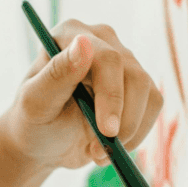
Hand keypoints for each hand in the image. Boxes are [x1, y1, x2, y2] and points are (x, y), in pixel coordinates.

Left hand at [0, 20, 164, 171]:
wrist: (43, 141)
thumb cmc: (33, 120)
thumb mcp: (35, 103)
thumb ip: (57, 74)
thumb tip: (84, 44)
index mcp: (71, 34)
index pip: (106, 57)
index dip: (111, 95)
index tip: (106, 130)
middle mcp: (101, 40)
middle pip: (134, 75)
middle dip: (122, 121)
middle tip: (98, 151)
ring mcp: (123, 60)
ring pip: (148, 92)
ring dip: (128, 131)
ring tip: (97, 151)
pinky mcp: (138, 84)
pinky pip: (154, 105)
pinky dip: (137, 133)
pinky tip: (111, 146)